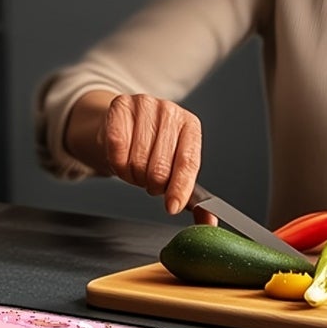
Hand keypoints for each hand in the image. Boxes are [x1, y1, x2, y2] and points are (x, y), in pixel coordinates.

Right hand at [98, 94, 203, 215]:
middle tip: (149, 182)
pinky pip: (117, 147)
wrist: (123, 126)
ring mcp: (145, 104)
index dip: (179, 188)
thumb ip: (191, 196)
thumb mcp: (175, 168)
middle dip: (152, 185)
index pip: (188, 163)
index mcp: (190, 126)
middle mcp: (170, 111)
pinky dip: (117, 164)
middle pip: (160, 167)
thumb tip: (209, 222)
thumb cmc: (152, 150)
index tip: (172, 207)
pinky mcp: (120, 105)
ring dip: (133, 176)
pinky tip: (121, 160)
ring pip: (137, 161)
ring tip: (135, 169)